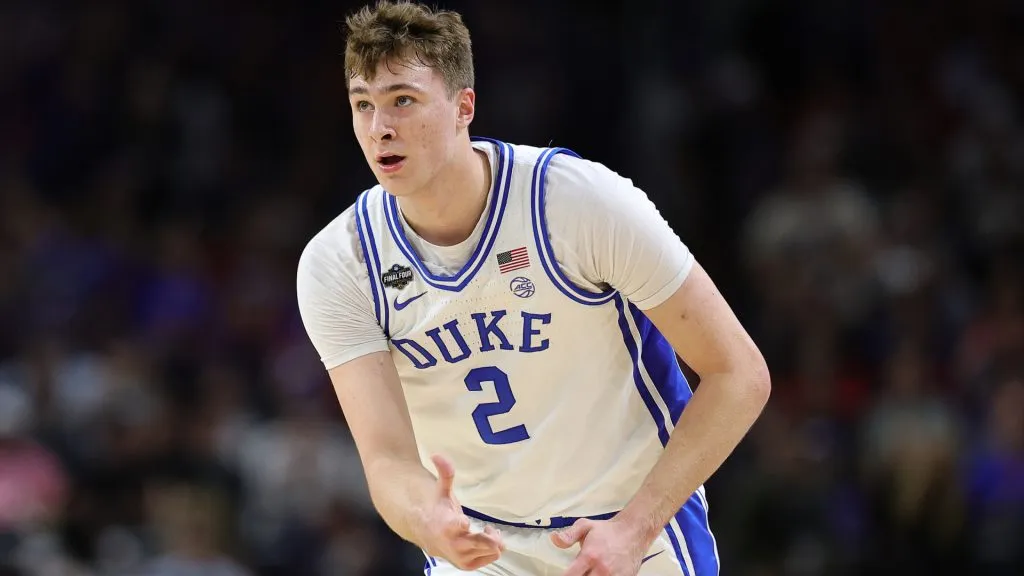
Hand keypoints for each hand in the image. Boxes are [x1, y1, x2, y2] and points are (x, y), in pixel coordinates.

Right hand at [421, 454, 504, 569]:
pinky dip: (490, 551)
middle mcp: (451, 543)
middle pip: (475, 545)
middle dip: (487, 539)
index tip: (465, 523)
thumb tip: (438, 455)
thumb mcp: (441, 490)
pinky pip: (484, 560)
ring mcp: (458, 556)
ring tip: (489, 532)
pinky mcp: (464, 563)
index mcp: (444, 524)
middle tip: (491, 530)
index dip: (459, 525)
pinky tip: (487, 539)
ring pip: (484, 553)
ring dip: (491, 542)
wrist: (426, 533)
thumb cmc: (437, 510)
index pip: (453, 527)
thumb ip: (445, 473)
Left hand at [551, 517, 649, 575]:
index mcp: (590, 556)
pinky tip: (598, 575)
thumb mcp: (585, 526)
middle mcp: (602, 569)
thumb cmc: (608, 530)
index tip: (565, 575)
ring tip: (589, 573)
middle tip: (578, 572)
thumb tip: (553, 539)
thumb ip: (568, 535)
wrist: (634, 531)